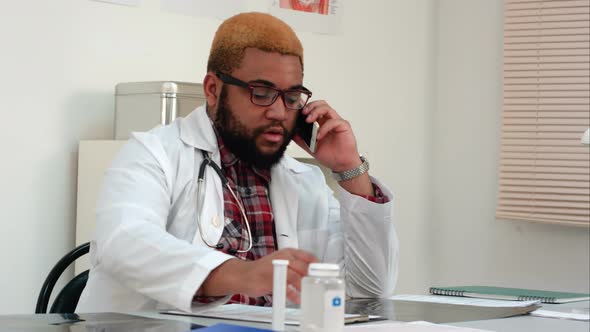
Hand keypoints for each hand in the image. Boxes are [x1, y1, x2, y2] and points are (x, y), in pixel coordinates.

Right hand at [199, 248, 317, 303]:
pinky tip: (297, 299)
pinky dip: (293, 295)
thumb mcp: (281, 262)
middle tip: (317, 285)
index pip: (308, 256)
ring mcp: (277, 268)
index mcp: (288, 252)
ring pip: (296, 277)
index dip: (318, 265)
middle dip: (312, 277)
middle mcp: (283, 258)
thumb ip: (295, 265)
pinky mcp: (271, 279)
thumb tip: (311, 272)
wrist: (244, 274)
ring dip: (304, 287)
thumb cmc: (263, 269)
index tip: (324, 273)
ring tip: (308, 293)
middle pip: (304, 267)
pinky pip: (286, 288)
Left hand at [294, 100, 360, 171]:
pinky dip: (324, 127)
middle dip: (311, 106)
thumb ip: (301, 140)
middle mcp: (330, 120)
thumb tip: (290, 133)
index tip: (297, 113)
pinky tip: (319, 136)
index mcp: (322, 123)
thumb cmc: (330, 155)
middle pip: (321, 104)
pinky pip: (333, 121)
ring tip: (308, 120)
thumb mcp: (311, 147)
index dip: (306, 108)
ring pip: (327, 108)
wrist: (341, 165)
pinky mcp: (344, 126)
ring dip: (316, 112)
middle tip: (303, 113)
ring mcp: (337, 122)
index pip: (315, 109)